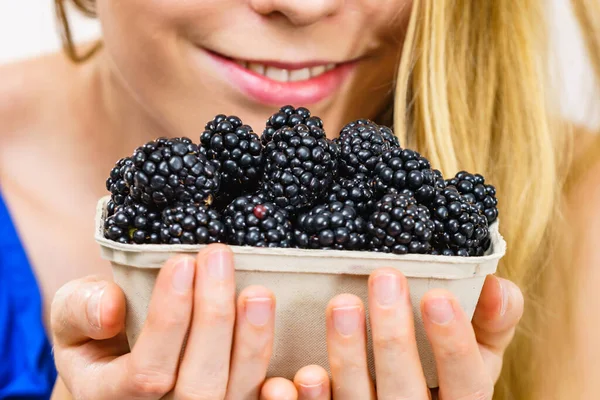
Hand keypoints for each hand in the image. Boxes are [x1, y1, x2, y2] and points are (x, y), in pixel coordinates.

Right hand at [51, 244, 298, 399]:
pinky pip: (261, 397)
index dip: (169, 319)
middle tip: (218, 256)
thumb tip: (111, 306)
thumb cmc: (99, 336)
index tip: (182, 262)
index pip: (148, 371)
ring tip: (259, 291)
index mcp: (113, 397)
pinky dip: (279, 376)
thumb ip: (80, 310)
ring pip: (237, 392)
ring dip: (252, 341)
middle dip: (213, 317)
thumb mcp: (70, 319)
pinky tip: (279, 332)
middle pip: (199, 384)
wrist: (120, 363)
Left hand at [274, 270, 523, 399]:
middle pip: (405, 388)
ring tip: (342, 305)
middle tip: (383, 278)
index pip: (466, 381)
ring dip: (348, 355)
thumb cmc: (444, 383)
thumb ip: (491, 325)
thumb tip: (499, 285)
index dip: (454, 341)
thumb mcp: (476, 359)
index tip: (437, 295)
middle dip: (394, 333)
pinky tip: (296, 374)